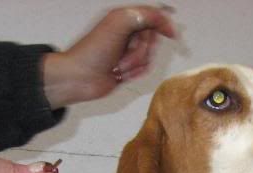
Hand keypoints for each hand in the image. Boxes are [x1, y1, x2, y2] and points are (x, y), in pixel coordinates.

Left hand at [43, 5, 176, 107]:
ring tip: (119, 65)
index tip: (171, 34)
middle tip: (127, 51)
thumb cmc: (93, 51)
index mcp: (123, 18)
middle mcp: (126, 33)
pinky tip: (120, 73)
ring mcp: (126, 51)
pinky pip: (143, 70)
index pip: (151, 16)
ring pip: (149, 56)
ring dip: (136, 63)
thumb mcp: (120, 24)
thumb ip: (145, 16)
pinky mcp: (127, 67)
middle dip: (142, 49)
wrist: (81, 77)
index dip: (163, 24)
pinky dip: (134, 73)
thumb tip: (163, 18)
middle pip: (152, 39)